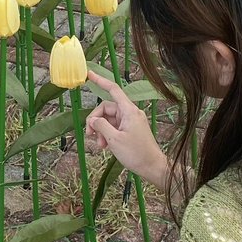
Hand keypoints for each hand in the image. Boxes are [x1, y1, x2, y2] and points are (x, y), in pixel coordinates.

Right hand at [85, 71, 168, 189]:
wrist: (152, 167)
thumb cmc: (135, 153)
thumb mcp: (114, 140)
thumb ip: (101, 126)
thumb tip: (92, 120)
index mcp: (129, 110)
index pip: (113, 90)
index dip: (100, 81)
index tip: (89, 74)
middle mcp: (130, 113)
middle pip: (107, 108)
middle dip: (96, 121)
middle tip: (90, 136)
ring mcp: (131, 121)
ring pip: (109, 119)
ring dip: (102, 130)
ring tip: (100, 145)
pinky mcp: (131, 130)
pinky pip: (115, 126)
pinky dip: (108, 134)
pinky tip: (106, 146)